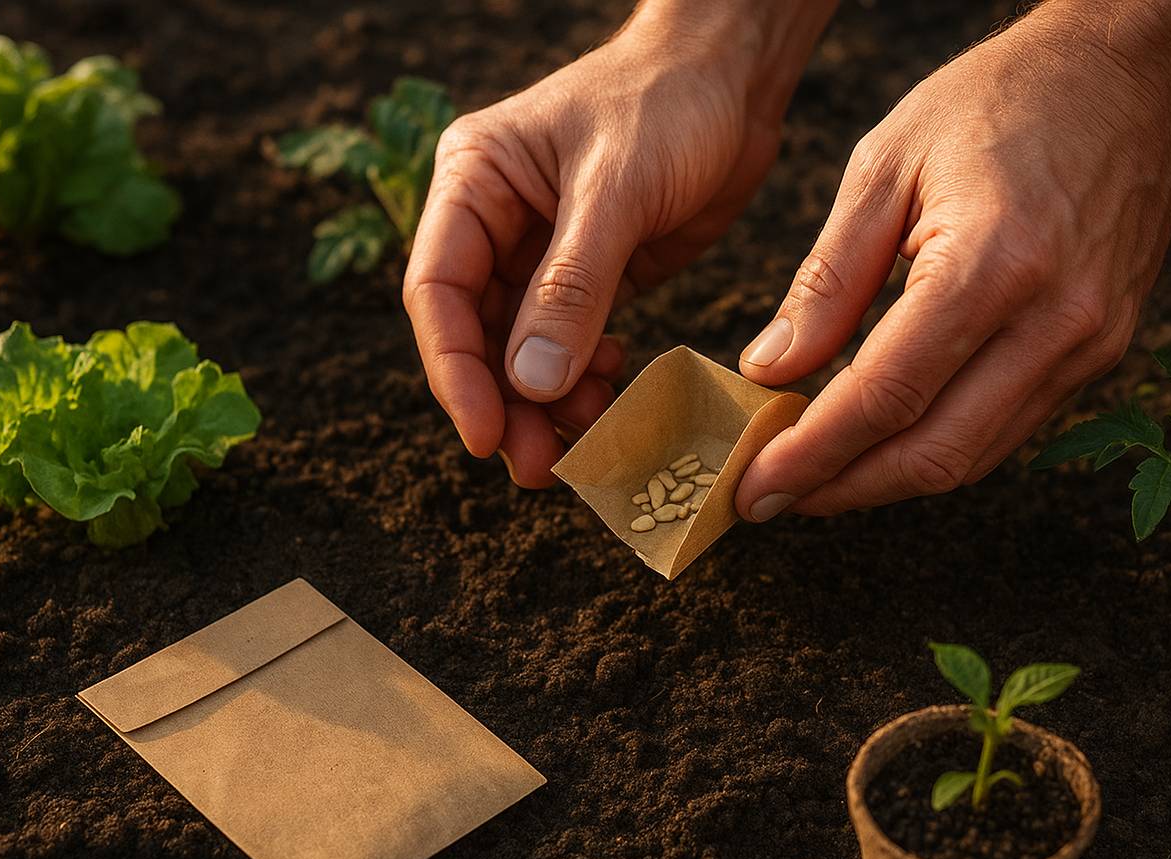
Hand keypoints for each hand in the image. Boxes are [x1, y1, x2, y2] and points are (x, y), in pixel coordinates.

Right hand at [403, 26, 786, 486]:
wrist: (734, 78)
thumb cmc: (668, 104)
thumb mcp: (617, 192)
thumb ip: (573, 287)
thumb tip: (531, 383)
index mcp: (472, 183)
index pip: (436, 290)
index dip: (455, 370)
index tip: (485, 435)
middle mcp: (494, 222)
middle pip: (476, 335)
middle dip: (505, 404)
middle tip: (537, 467)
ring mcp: (541, 254)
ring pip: (523, 353)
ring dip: (547, 406)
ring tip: (586, 445)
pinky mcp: (591, 277)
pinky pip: (572, 348)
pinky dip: (585, 383)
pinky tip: (611, 397)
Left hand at [734, 7, 1170, 519]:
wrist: (1132, 78)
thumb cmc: (1002, 101)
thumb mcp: (886, 163)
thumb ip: (827, 280)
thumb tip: (771, 370)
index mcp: (992, 264)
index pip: (884, 396)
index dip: (812, 455)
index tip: (752, 486)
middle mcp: (1053, 320)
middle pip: (933, 453)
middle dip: (842, 490)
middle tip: (773, 498)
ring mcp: (1088, 345)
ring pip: (973, 457)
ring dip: (887, 481)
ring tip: (815, 477)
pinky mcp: (1102, 352)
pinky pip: (1008, 429)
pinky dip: (939, 449)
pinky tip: (884, 442)